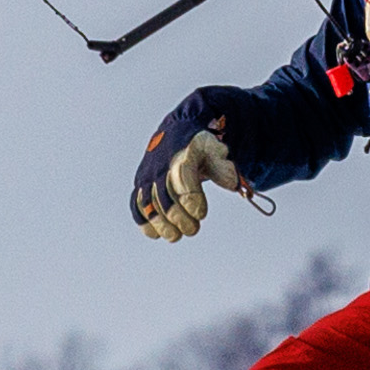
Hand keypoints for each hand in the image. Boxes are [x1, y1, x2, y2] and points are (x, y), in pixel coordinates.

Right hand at [135, 108, 245, 240]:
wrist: (175, 133)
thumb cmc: (197, 146)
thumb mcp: (213, 149)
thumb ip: (222, 166)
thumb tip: (233, 184)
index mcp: (181, 156)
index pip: (183, 178)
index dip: (191, 199)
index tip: (201, 215)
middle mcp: (160, 167)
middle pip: (164, 196)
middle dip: (178, 217)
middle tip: (192, 230)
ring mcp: (148, 176)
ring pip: (148, 203)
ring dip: (160, 223)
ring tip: (175, 236)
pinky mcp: (141, 184)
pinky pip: (136, 204)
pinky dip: (143, 220)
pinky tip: (155, 233)